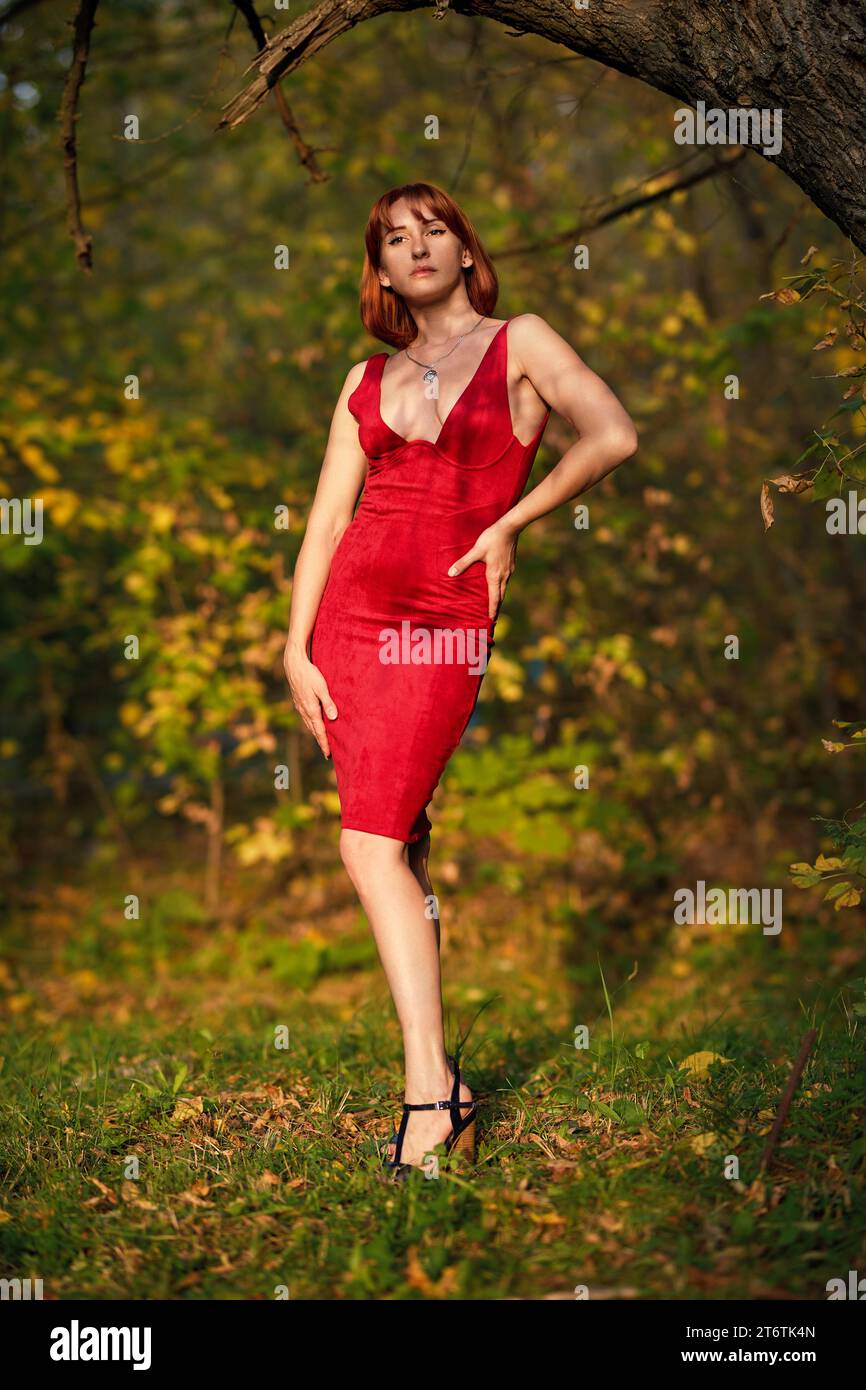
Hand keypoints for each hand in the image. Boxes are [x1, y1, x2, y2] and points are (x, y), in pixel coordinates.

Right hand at [283, 643, 336, 758]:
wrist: (293, 665)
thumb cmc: (309, 674)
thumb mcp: (321, 687)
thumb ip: (328, 703)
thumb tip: (333, 718)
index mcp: (311, 709)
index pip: (319, 730)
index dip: (324, 743)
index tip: (328, 754)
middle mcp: (304, 710)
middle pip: (313, 730)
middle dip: (320, 741)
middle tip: (327, 752)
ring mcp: (300, 706)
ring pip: (309, 724)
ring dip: (315, 733)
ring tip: (322, 741)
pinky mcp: (298, 701)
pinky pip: (306, 717)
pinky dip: (311, 724)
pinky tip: (314, 724)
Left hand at [446, 520, 518, 621]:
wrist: (510, 528)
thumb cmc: (492, 539)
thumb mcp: (476, 551)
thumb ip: (463, 563)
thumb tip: (450, 573)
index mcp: (495, 576)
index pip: (495, 598)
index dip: (493, 610)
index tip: (491, 620)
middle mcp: (504, 576)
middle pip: (501, 596)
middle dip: (496, 607)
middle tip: (493, 618)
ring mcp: (509, 570)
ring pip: (504, 588)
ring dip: (499, 597)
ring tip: (495, 604)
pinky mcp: (510, 565)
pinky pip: (505, 580)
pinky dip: (501, 587)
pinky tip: (497, 584)